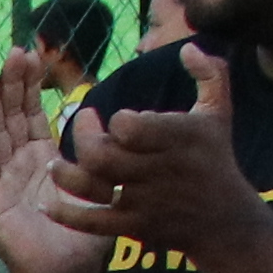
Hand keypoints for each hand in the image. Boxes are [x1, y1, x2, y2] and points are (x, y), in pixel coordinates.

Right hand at [0, 60, 97, 272]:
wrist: (68, 271)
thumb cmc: (85, 232)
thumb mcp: (101, 182)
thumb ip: (95, 149)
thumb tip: (88, 112)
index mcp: (43, 158)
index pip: (32, 114)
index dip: (29, 86)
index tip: (31, 55)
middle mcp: (20, 164)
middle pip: (10, 117)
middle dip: (9, 85)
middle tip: (11, 52)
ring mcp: (3, 180)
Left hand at [66, 50, 272, 272]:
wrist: (225, 220)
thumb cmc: (215, 157)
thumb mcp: (220, 112)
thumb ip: (210, 73)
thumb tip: (189, 46)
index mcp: (178, 139)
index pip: (131, 128)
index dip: (119, 121)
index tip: (120, 118)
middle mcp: (159, 170)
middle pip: (103, 156)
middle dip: (83, 138)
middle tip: (82, 124)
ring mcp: (145, 201)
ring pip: (93, 188)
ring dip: (66, 175)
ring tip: (54, 164)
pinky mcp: (134, 226)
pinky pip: (92, 222)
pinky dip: (66, 214)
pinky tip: (47, 204)